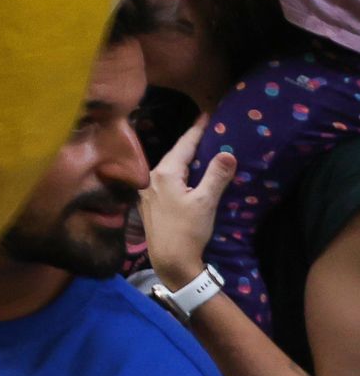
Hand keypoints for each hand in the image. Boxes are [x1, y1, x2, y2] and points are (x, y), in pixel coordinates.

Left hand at [144, 132, 237, 288]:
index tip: (207, 115)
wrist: (170, 260)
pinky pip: (165, 179)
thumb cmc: (188, 230)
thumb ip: (216, 176)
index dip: (197, 129)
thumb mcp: (206, 202)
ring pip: (169, 167)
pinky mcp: (149, 202)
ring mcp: (148, 190)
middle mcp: (151, 177)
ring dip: (184, 158)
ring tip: (200, 150)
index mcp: (164, 173)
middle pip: (175, 154)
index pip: (183, 145)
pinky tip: (187, 175)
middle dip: (190, 143)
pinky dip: (178, 172)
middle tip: (207, 130)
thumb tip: (228, 153)